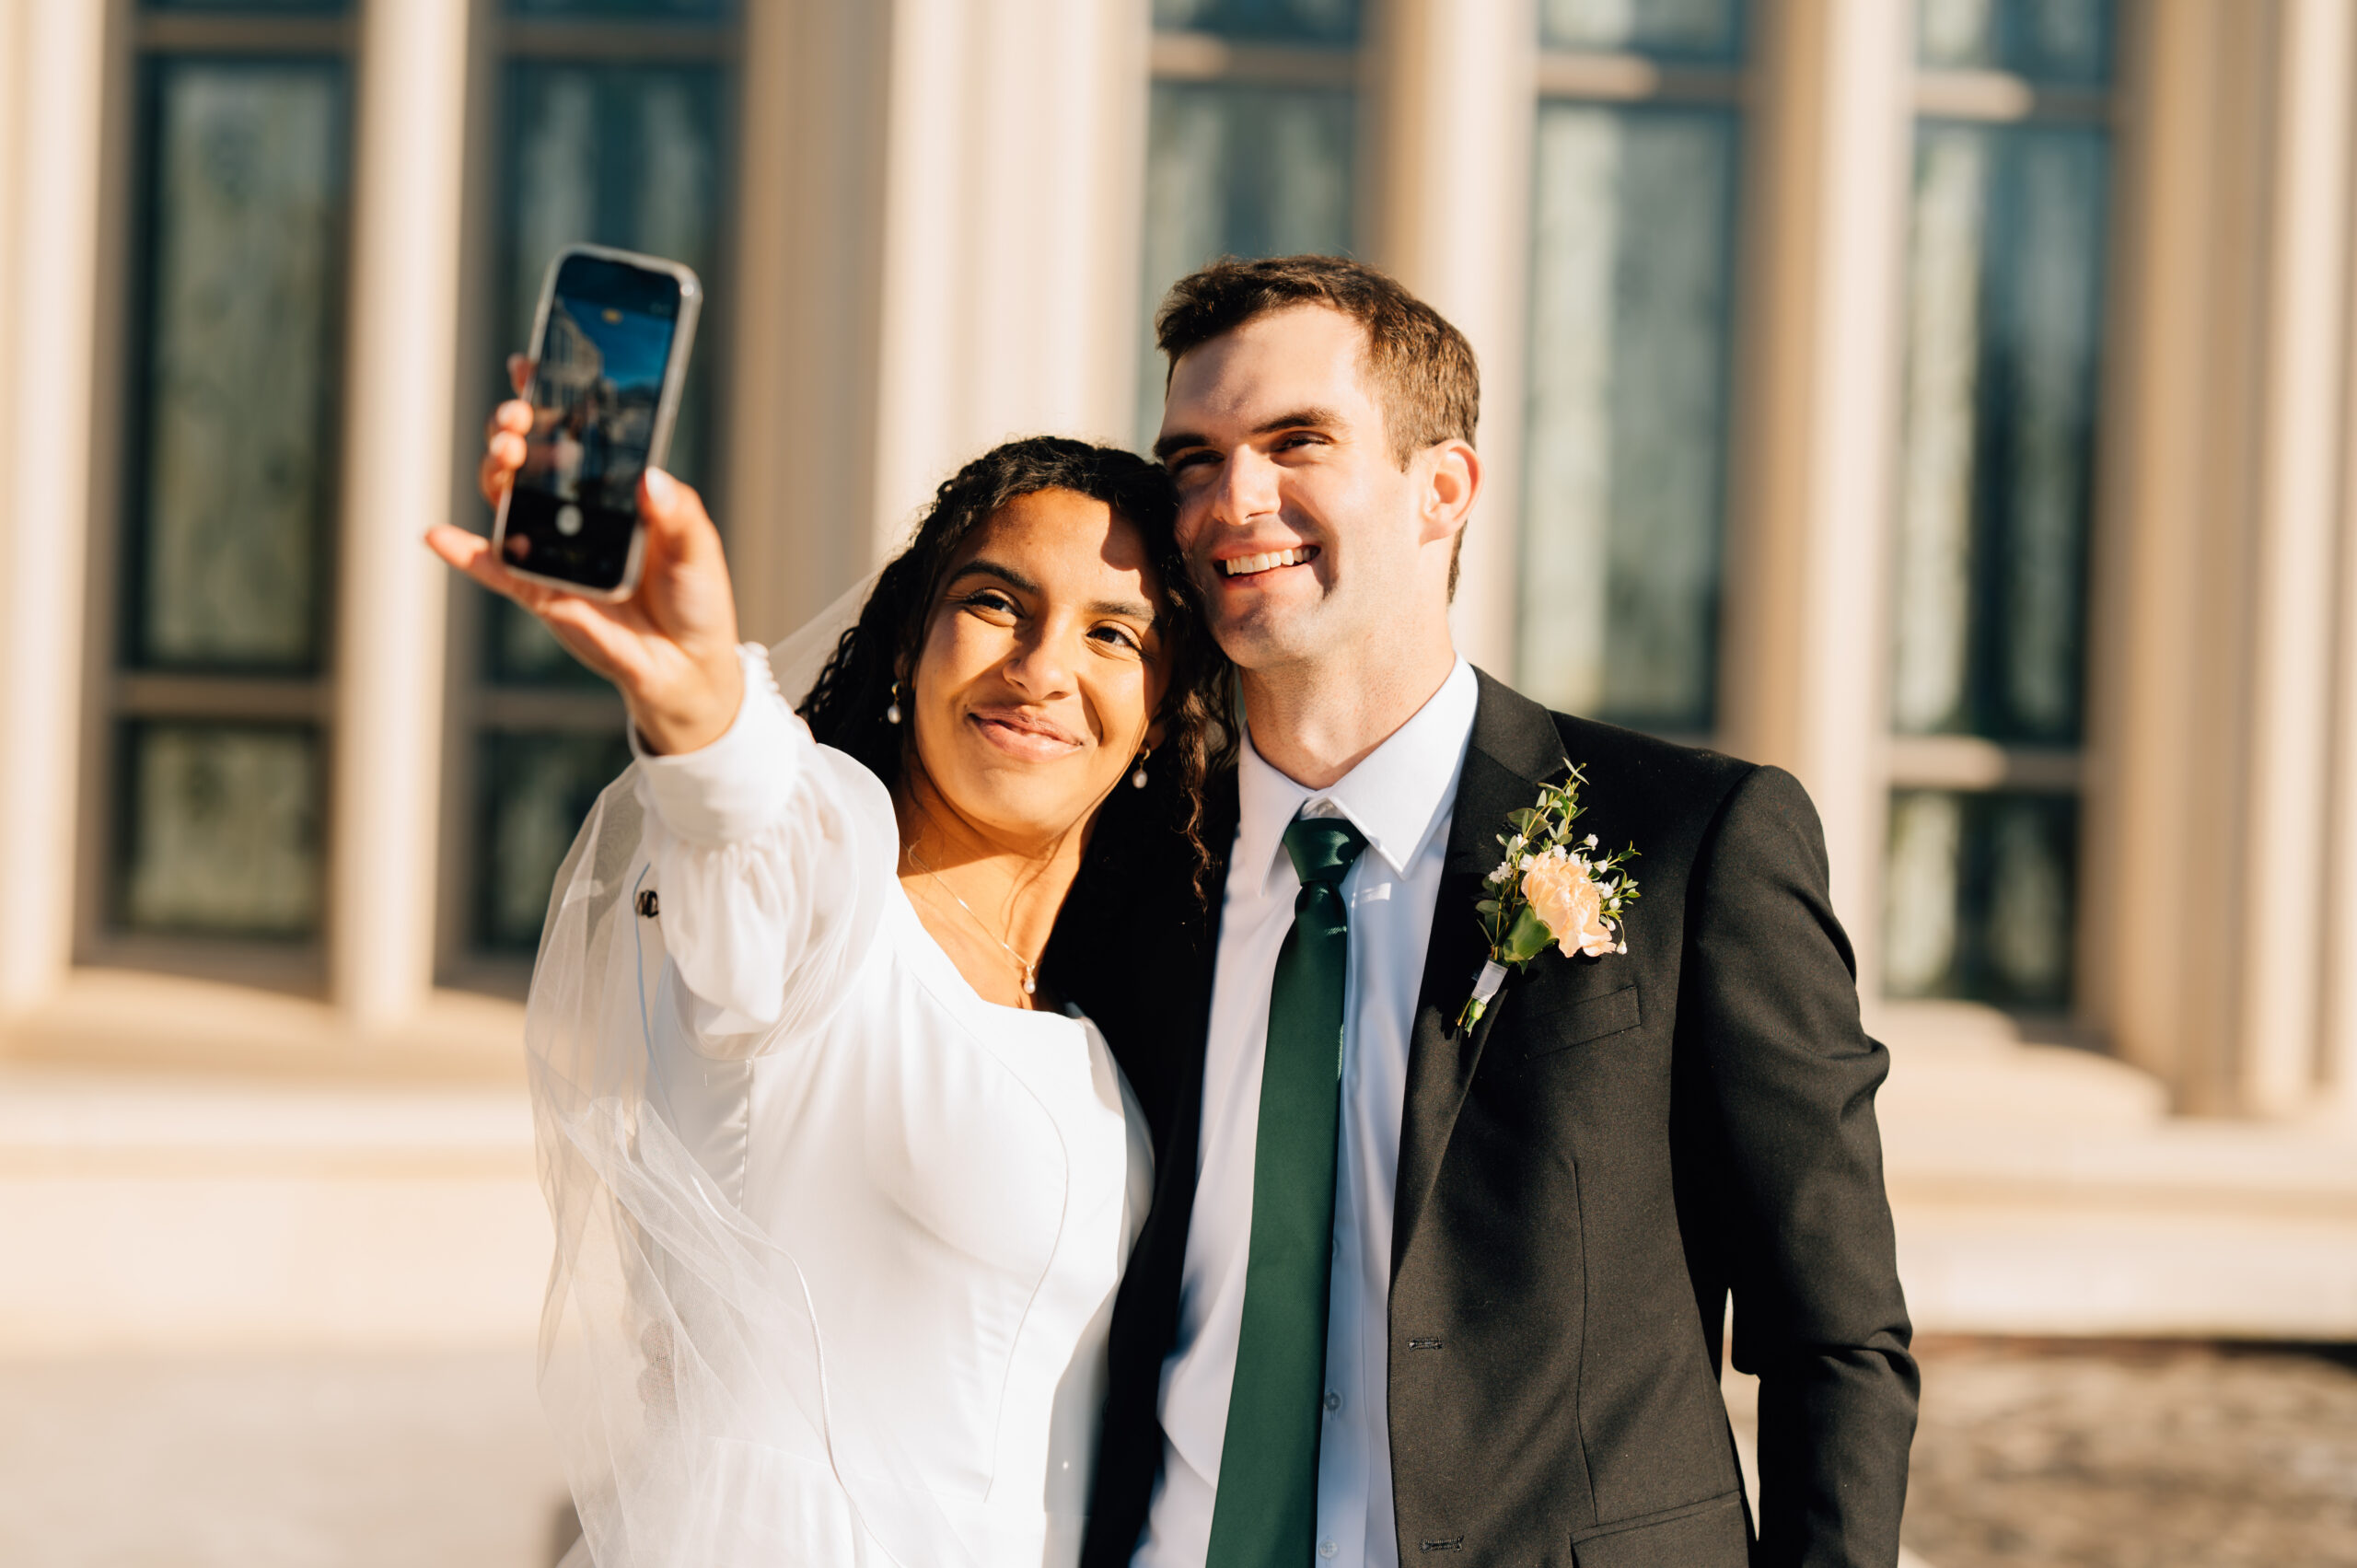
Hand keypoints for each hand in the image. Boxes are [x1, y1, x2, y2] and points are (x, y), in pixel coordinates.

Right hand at [428, 356, 744, 754]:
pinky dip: (463, 552)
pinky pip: (494, 568)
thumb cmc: (694, 596)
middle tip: (521, 415)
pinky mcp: (540, 591)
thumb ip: (677, 513)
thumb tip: (651, 479)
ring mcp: (552, 549)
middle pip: (530, 457)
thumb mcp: (698, 547)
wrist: (687, 663)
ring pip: (508, 499)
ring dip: (496, 469)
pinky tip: (438, 535)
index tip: (530, 365)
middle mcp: (575, 513)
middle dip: (516, 426)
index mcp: (613, 491)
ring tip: (506, 451)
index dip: (549, 397)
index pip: (573, 434)